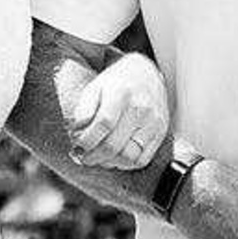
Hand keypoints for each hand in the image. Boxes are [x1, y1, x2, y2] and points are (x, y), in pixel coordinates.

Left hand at [66, 51, 170, 169]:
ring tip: (98, 158)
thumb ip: (84, 109)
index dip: (86, 141)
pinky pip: (141, 160)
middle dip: (93, 156)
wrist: (147, 73)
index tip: (76, 147)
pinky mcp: (160, 133)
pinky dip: (125, 164)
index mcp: (121, 94)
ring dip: (108, 163)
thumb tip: (77, 133)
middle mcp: (141, 109)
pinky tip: (114, 158)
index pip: (103, 124)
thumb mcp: (95, 87)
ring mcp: (153, 123)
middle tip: (83, 157)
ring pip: (128, 157)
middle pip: (114, 145)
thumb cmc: (117, 83)